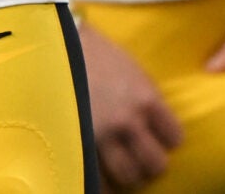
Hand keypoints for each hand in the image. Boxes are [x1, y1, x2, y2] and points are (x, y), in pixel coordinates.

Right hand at [79, 19, 183, 189]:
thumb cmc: (90, 50)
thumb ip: (145, 95)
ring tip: (116, 164)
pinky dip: (101, 179)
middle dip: (148, 162)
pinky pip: (96, 177)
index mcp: (145, 98)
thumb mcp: (128, 67)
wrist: (50, 44)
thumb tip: (155, 121)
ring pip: (127, 176)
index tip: (157, 137)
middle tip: (138, 155)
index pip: (174, 137)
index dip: (166, 139)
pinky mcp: (75, 142)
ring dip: (125, 172)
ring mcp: (100, 135)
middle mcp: (127, 120)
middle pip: (155, 164)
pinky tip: (98, 170)